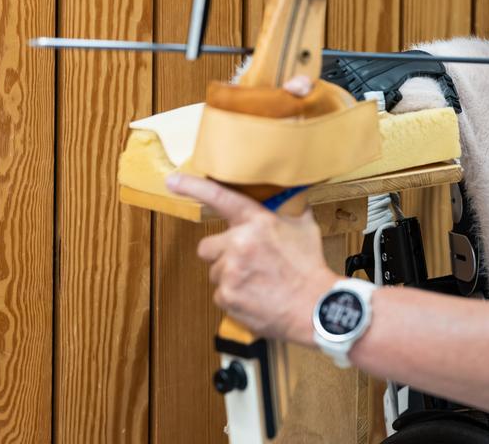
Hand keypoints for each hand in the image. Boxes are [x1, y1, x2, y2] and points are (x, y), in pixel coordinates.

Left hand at [172, 75, 334, 346]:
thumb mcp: (305, 228)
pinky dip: (235, 297)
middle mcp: (239, 243)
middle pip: (208, 246)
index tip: (173, 180)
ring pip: (215, 271)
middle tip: (246, 261)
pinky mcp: (226, 296)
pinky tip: (256, 296)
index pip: (220, 198)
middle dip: (222, 253)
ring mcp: (230, 271)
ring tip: (257, 282)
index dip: (193, 187)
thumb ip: (291, 210)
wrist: (314, 307)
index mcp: (257, 222)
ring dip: (230, 276)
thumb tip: (290, 197)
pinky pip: (221, 293)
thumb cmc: (310, 267)